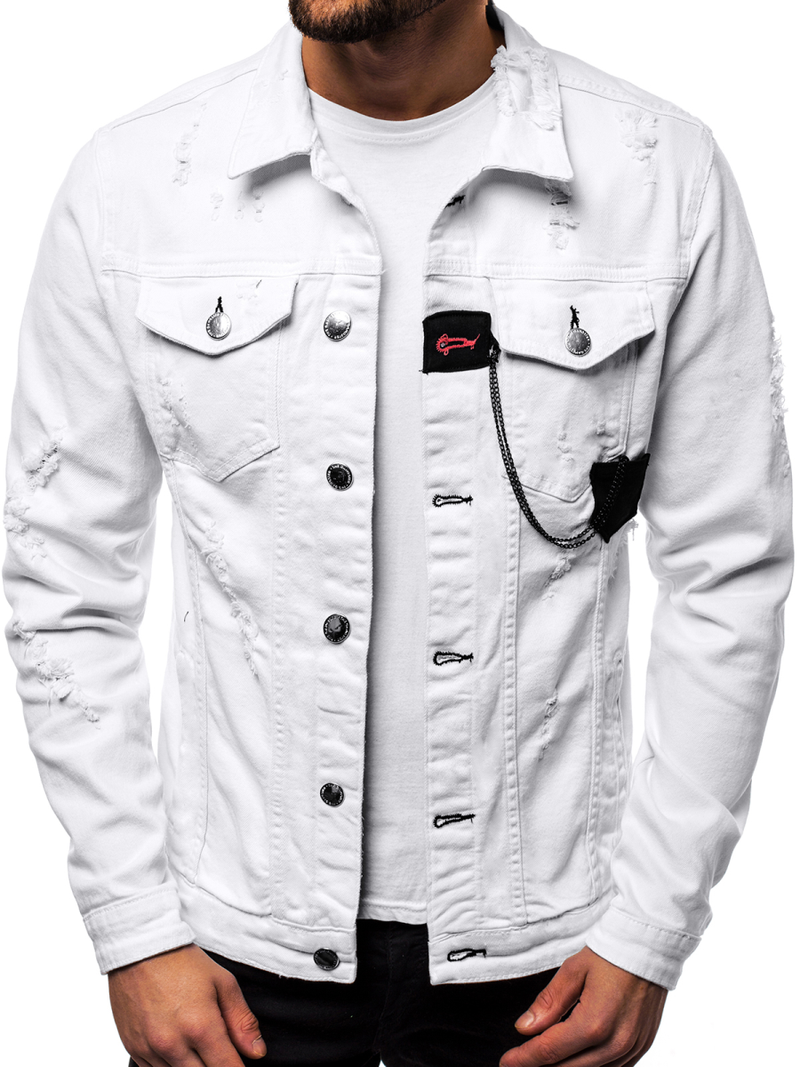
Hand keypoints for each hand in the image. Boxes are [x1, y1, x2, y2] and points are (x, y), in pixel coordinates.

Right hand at [108, 943, 265, 1065]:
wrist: (139, 949)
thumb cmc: (182, 962)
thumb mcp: (222, 982)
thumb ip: (242, 1021)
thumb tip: (256, 1053)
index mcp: (201, 1026)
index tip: (240, 1063)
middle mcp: (174, 1044)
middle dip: (216, 1066)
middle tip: (219, 1051)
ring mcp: (151, 1049)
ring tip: (197, 1045)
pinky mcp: (134, 1050)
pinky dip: (171, 1066)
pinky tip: (178, 1049)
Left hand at [499, 946, 667, 1066]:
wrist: (649, 948)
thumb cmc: (610, 955)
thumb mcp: (573, 971)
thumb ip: (548, 1003)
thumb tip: (524, 1028)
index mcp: (593, 1023)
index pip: (549, 1051)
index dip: (524, 1060)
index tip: (507, 1063)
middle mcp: (614, 1043)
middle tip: (521, 1061)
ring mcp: (630, 1048)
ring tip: (544, 1059)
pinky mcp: (641, 1047)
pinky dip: (589, 1065)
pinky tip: (575, 1056)